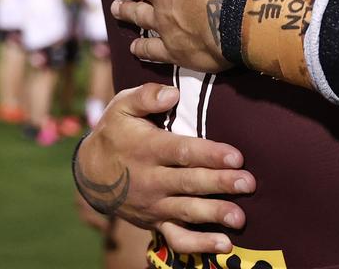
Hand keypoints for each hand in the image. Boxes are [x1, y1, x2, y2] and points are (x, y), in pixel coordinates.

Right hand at [73, 83, 255, 253]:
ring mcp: (153, 205)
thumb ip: (146, 96)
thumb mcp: (121, 106)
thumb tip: (173, 93)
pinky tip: (224, 245)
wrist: (90, 172)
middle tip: (249, 183)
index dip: (209, 154)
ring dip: (214, 215)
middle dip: (220, 184)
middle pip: (189, 183)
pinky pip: (177, 238)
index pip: (181, 152)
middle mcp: (151, 180)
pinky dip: (199, 245)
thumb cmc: (116, 132)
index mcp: (147, 149)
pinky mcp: (155, 222)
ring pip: (186, 212)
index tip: (236, 156)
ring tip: (240, 218)